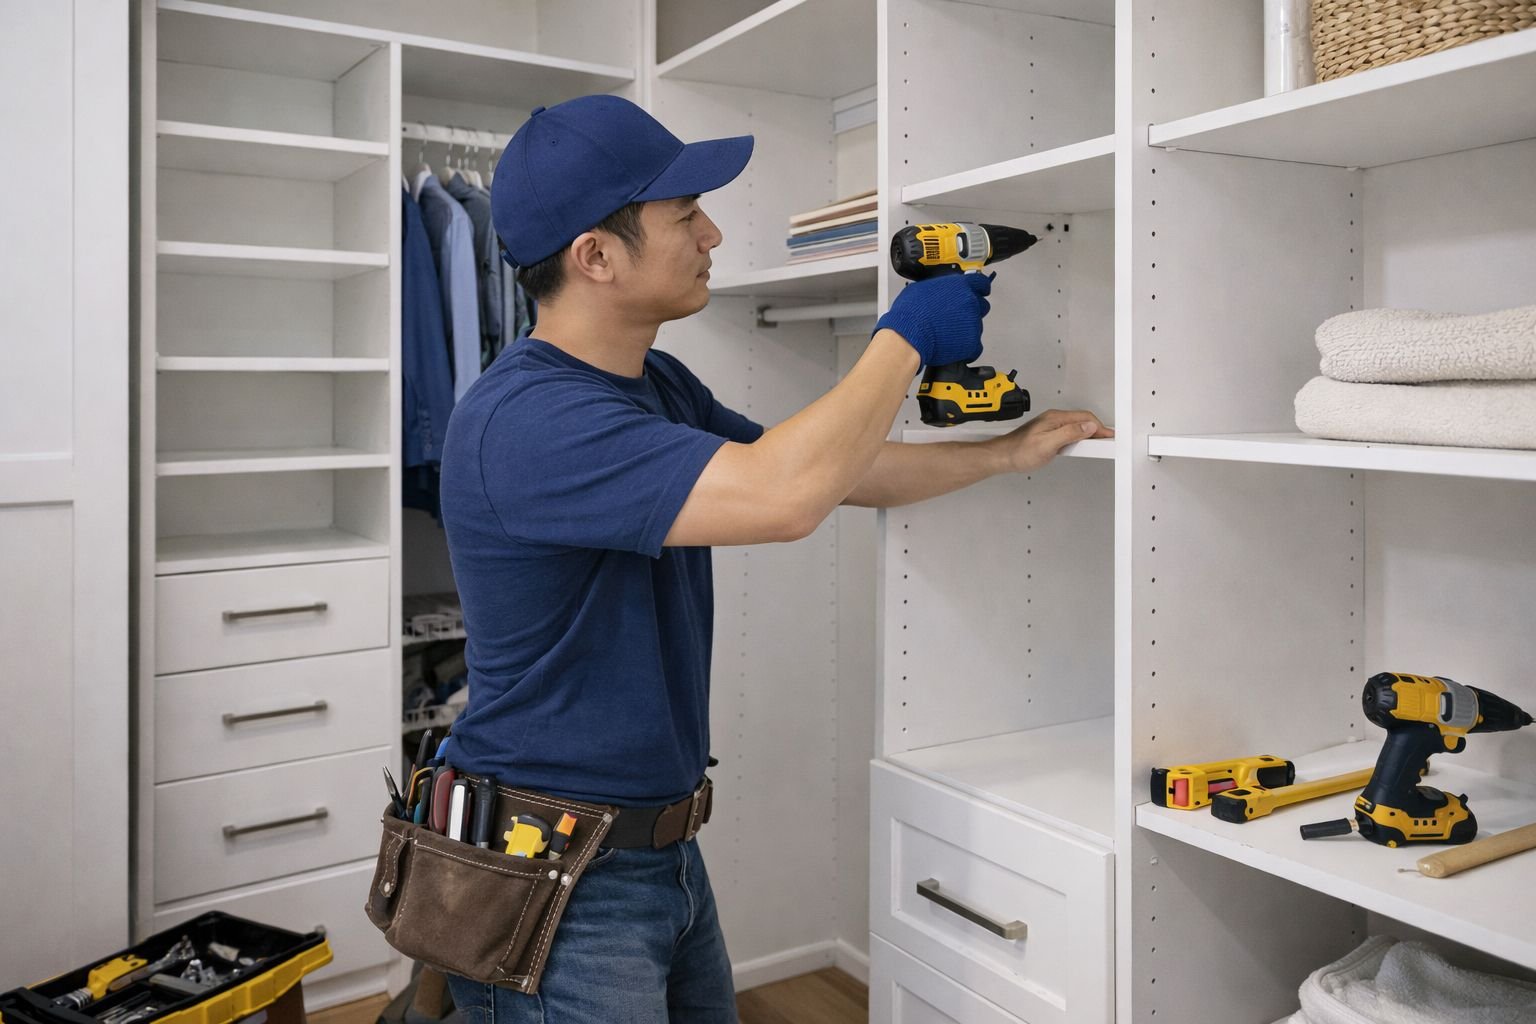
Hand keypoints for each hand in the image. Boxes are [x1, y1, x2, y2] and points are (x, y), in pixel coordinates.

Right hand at [873, 272, 992, 367]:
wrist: (909, 336)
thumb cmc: (910, 314)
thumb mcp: (919, 289)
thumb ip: (936, 288)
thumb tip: (934, 291)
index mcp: (959, 285)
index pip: (981, 282)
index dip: (981, 288)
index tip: (981, 291)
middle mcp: (969, 301)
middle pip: (981, 305)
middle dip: (972, 312)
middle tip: (957, 318)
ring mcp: (973, 322)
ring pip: (977, 326)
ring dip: (967, 330)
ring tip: (948, 334)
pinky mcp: (972, 342)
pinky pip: (975, 346)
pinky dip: (966, 349)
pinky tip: (953, 347)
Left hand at [992, 409, 1114, 472]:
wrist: (1002, 457)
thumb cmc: (1019, 452)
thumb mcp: (1047, 445)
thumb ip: (1069, 434)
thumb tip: (1087, 427)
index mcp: (1055, 418)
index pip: (1084, 418)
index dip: (1099, 428)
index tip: (1109, 437)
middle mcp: (1054, 419)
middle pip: (1082, 421)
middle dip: (1097, 431)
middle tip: (1107, 442)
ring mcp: (1051, 426)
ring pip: (1076, 427)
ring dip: (1088, 435)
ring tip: (1098, 445)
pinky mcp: (1049, 433)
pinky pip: (1069, 433)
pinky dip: (1079, 438)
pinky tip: (1081, 446)